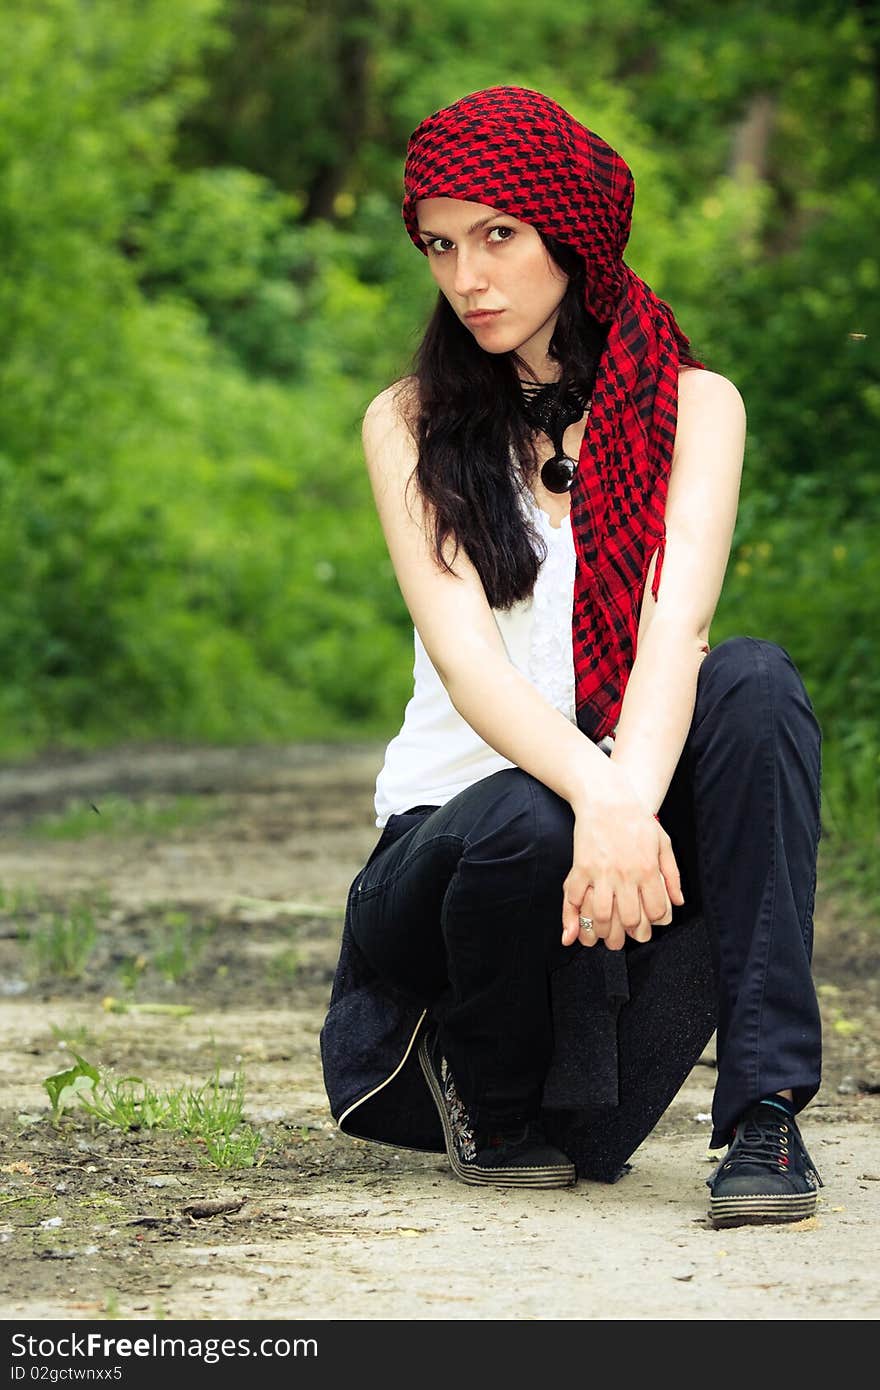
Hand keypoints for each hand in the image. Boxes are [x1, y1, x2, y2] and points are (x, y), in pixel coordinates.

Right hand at [561, 783, 683, 950]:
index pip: (656, 911)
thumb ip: (672, 875)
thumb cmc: (637, 819)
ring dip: (601, 932)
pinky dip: (573, 916)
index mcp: (648, 869)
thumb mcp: (664, 844)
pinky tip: (575, 927)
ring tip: (602, 938)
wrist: (607, 797)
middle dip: (627, 935)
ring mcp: (601, 872)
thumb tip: (678, 902)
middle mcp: (626, 874)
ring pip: (601, 915)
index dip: (653, 924)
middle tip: (623, 939)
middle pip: (629, 919)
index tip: (646, 926)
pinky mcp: (581, 867)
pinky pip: (575, 898)